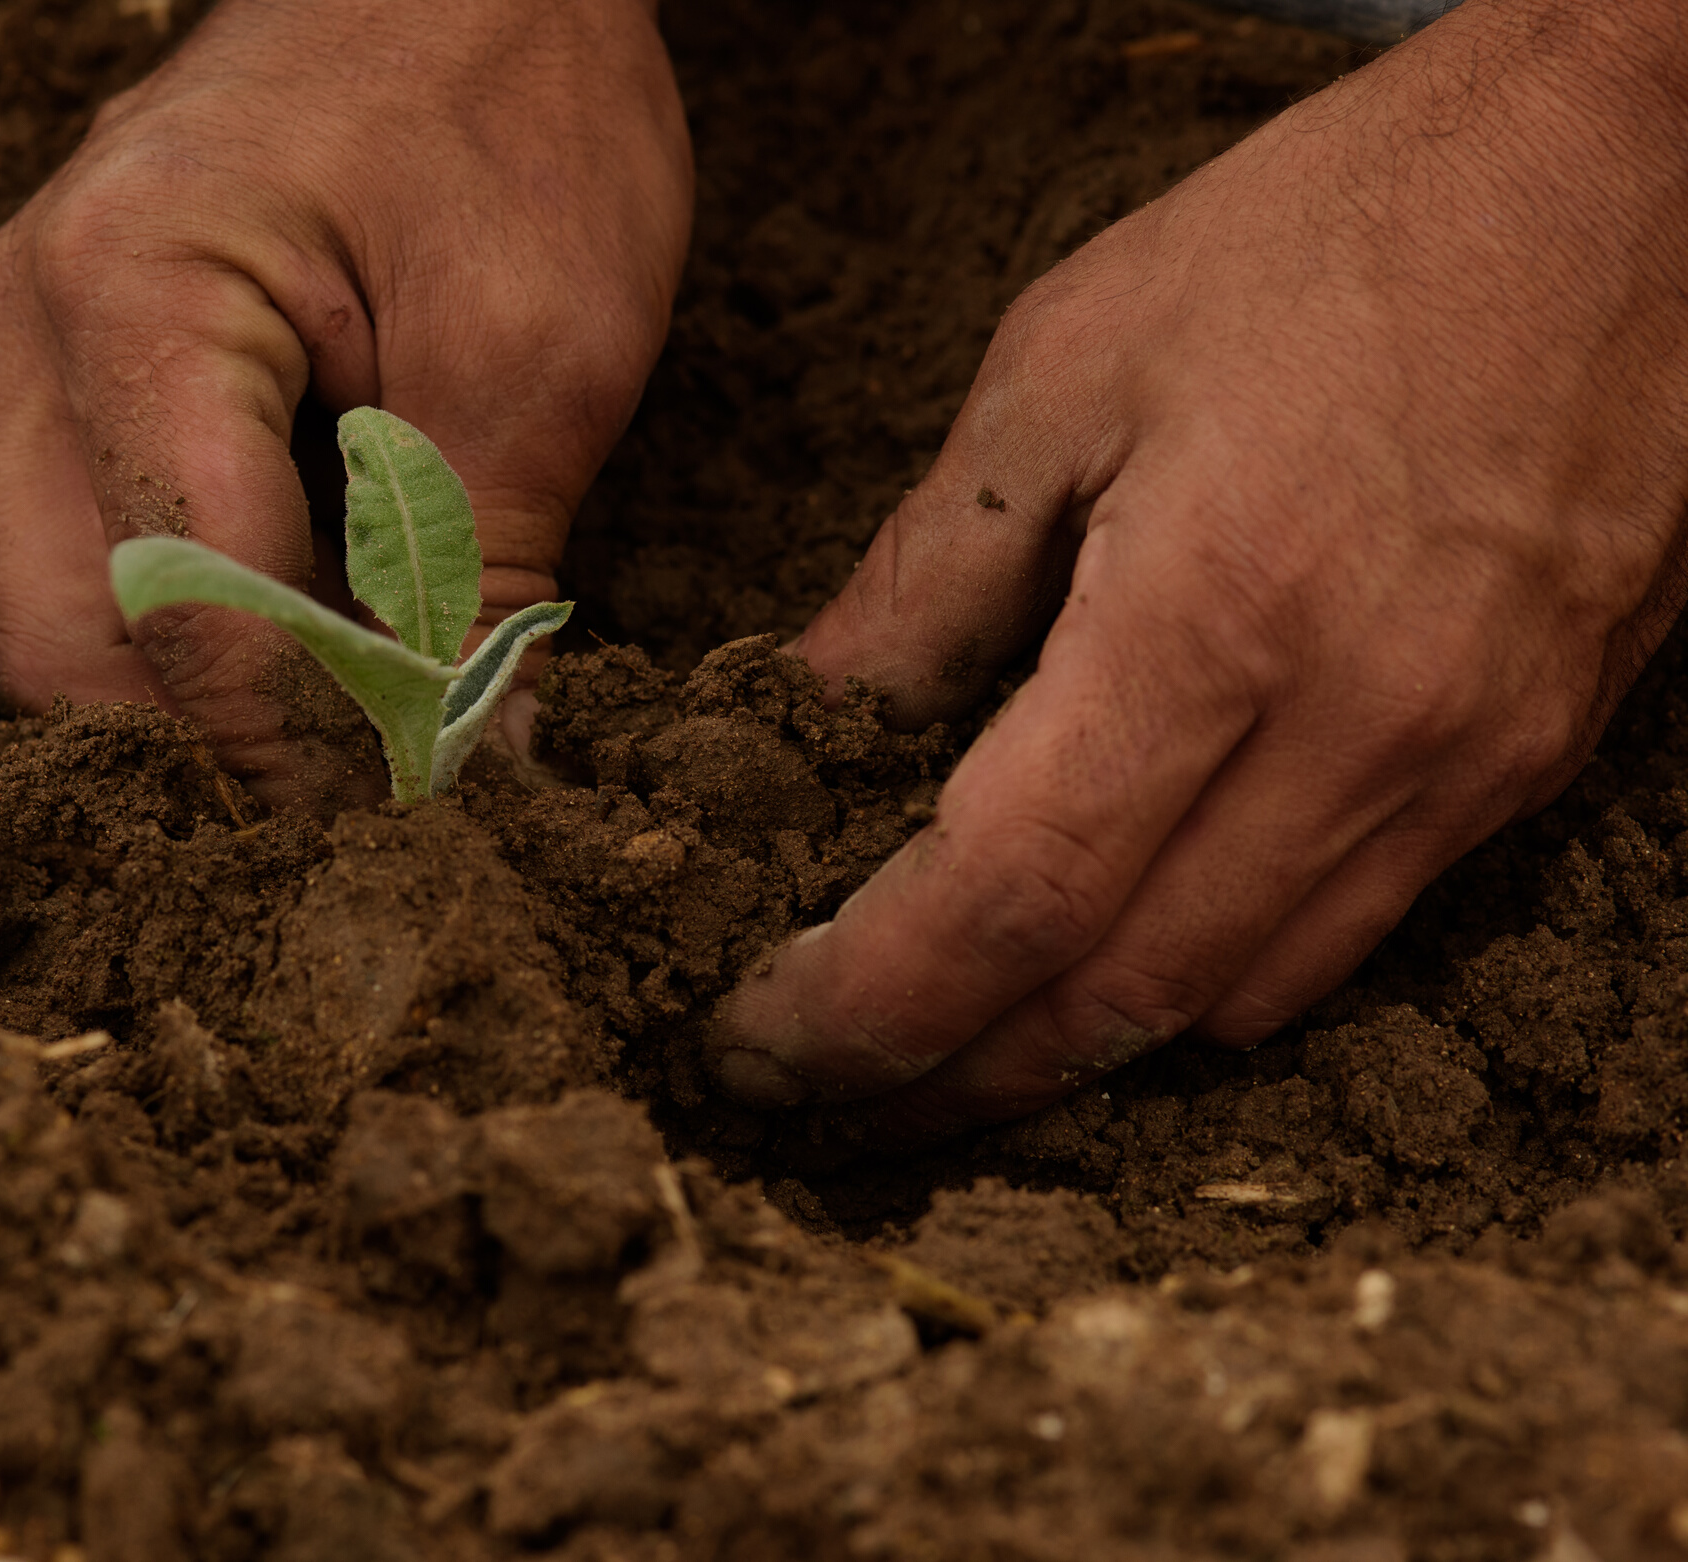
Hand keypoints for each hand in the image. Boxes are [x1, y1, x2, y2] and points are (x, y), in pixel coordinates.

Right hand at [0, 0, 689, 808]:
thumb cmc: (510, 99)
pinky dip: (198, 631)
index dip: (298, 762)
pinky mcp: (78, 360)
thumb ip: (478, 583)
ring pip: (64, 613)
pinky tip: (316, 660)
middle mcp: (34, 327)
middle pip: (63, 646)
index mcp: (134, 304)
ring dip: (197, 707)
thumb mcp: (537, 354)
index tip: (404, 847)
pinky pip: (96, 546)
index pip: (187, 615)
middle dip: (204, 762)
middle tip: (359, 830)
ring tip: (349, 758)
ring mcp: (35, 342)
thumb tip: (465, 771)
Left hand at [709, 1, 1687, 1133]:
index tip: (756, 1041)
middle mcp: (1357, 728)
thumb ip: (928, 577)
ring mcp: (1464, 763)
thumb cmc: (1328, 237)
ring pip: (1233, 1004)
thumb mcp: (1067, 368)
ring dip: (1071, 1054)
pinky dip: (1202, 986)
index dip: (865, 1003)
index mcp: (1212, 615)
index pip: (1007, 899)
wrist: (1632, 174)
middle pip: (1113, 1000)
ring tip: (940, 1041)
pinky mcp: (1528, 764)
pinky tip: (1111, 955)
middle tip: (822, 1092)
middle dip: (947, 1076)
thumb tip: (803, 720)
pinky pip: (1344, 942)